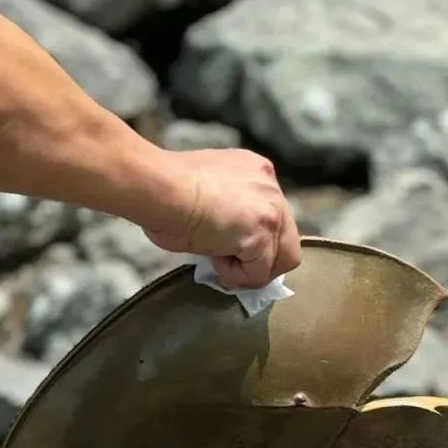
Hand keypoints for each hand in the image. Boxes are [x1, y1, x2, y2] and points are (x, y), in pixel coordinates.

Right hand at [141, 148, 301, 287]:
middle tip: (230, 261)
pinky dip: (236, 276)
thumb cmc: (166, 189)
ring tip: (219, 259)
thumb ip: (230, 207)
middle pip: (289, 239)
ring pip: (284, 259)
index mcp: (258, 171)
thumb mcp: (208, 190)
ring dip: (252, 269)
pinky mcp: (261, 235)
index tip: (228, 245)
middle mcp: (271, 187)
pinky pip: (259, 273)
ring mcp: (270, 210)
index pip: (275, 216)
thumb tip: (229, 240)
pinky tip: (214, 258)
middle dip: (263, 259)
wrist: (158, 187)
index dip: (255, 238)